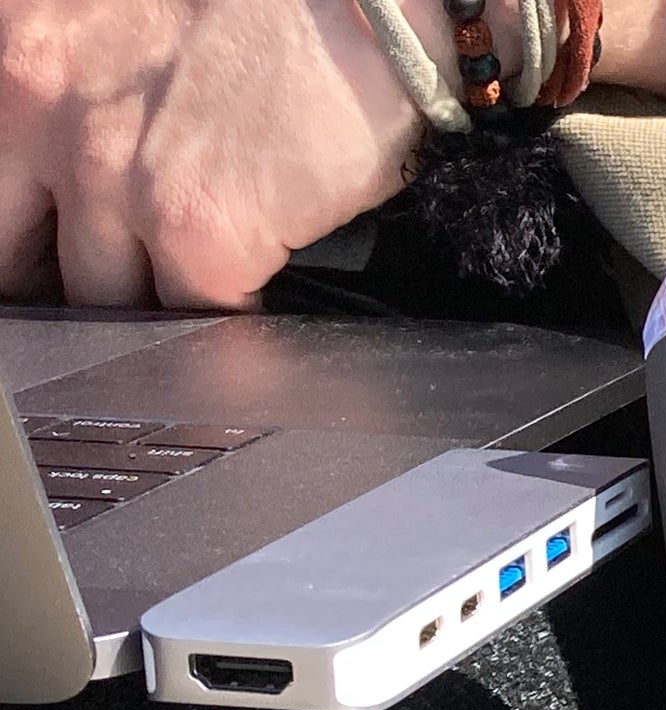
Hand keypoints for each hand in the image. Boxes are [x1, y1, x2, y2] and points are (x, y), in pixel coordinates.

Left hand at [0, 0, 436, 309]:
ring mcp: (117, 180)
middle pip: (24, 258)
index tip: (51, 254)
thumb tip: (111, 138)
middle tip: (119, 297)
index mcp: (23, 45)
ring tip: (200, 306)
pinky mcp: (200, 235)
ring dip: (155, 315)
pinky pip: (198, 324)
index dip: (28, 235)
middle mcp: (44, 110)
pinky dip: (226, 332)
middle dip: (70, 285)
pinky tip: (253, 314)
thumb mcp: (128, 9)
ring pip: (107, 304)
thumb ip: (90, 74)